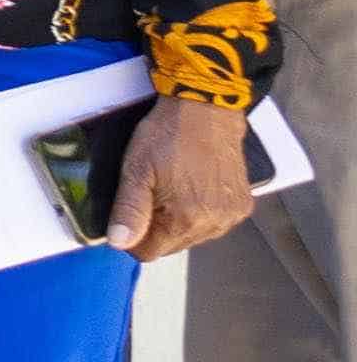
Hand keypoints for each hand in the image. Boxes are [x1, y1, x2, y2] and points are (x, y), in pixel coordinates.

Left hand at [106, 93, 258, 262]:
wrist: (206, 110)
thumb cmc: (168, 136)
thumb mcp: (136, 170)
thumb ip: (128, 210)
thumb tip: (119, 243)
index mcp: (186, 219)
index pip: (150, 252)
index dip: (133, 236)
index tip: (131, 212)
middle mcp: (215, 224)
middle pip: (172, 245)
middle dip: (156, 227)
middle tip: (152, 193)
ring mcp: (232, 215)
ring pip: (193, 236)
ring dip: (179, 221)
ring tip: (173, 187)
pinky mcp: (243, 204)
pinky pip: (214, 223)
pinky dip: (200, 212)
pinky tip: (193, 188)